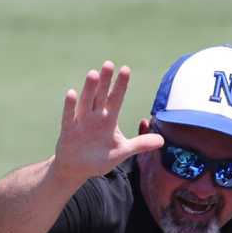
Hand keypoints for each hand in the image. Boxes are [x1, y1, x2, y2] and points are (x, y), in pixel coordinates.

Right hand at [53, 62, 164, 183]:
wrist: (77, 169)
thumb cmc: (100, 158)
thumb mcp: (122, 151)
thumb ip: (140, 144)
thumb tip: (162, 141)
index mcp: (108, 119)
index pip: (116, 98)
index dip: (120, 85)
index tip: (126, 69)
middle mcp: (95, 116)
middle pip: (101, 95)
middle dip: (105, 81)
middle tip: (109, 64)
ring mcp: (81, 122)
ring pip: (86, 102)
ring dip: (89, 89)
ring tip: (93, 74)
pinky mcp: (69, 131)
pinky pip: (69, 117)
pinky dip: (70, 106)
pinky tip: (71, 93)